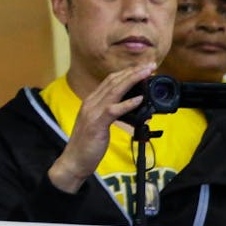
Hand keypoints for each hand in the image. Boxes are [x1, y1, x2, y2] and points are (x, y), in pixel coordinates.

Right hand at [47, 63, 154, 192]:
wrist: (74, 160)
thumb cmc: (88, 144)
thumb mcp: (99, 124)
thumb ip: (111, 113)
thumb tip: (131, 107)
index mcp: (91, 101)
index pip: (110, 81)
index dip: (127, 73)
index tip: (142, 68)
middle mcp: (91, 102)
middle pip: (114, 81)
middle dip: (133, 72)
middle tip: (150, 65)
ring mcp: (93, 112)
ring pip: (115, 91)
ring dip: (133, 80)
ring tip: (147, 74)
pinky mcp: (97, 123)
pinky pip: (114, 110)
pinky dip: (127, 103)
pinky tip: (139, 99)